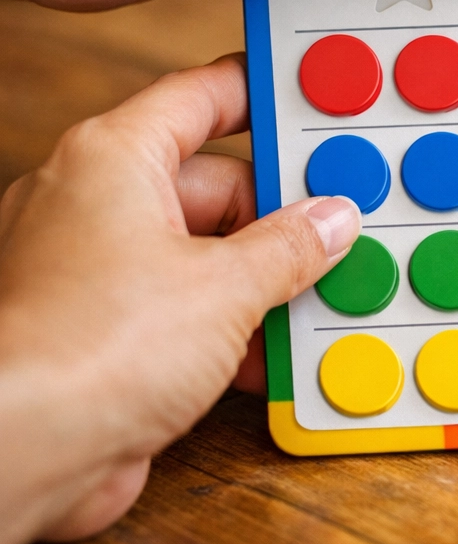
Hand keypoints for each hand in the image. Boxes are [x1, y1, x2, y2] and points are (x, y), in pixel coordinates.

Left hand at [0, 55, 356, 543]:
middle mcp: (93, 203)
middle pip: (215, 185)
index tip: (312, 95)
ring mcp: (92, 269)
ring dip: (262, 282)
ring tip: (318, 296)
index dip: (262, 91)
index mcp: (114, 159)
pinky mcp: (98, 331)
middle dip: (282, 217)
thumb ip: (291, 246)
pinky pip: (180, 307)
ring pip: (202, 253)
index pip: (202, 96)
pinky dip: (228, 326)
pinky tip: (273, 352)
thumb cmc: (90, 349)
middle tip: (340, 226)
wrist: (24, 452)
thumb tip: (328, 221)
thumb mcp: (228, 286)